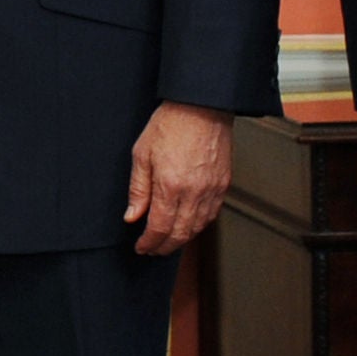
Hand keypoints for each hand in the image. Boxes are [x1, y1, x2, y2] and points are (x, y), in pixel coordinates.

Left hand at [126, 101, 232, 256]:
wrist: (201, 106)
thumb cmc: (170, 124)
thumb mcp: (142, 155)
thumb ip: (138, 190)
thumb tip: (133, 216)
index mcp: (170, 185)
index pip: (160, 228)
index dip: (149, 242)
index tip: (141, 247)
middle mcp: (194, 191)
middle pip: (181, 234)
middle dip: (165, 247)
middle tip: (153, 250)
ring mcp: (212, 189)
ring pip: (198, 227)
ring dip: (182, 239)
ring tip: (168, 241)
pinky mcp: (224, 183)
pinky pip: (212, 214)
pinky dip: (198, 225)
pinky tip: (188, 224)